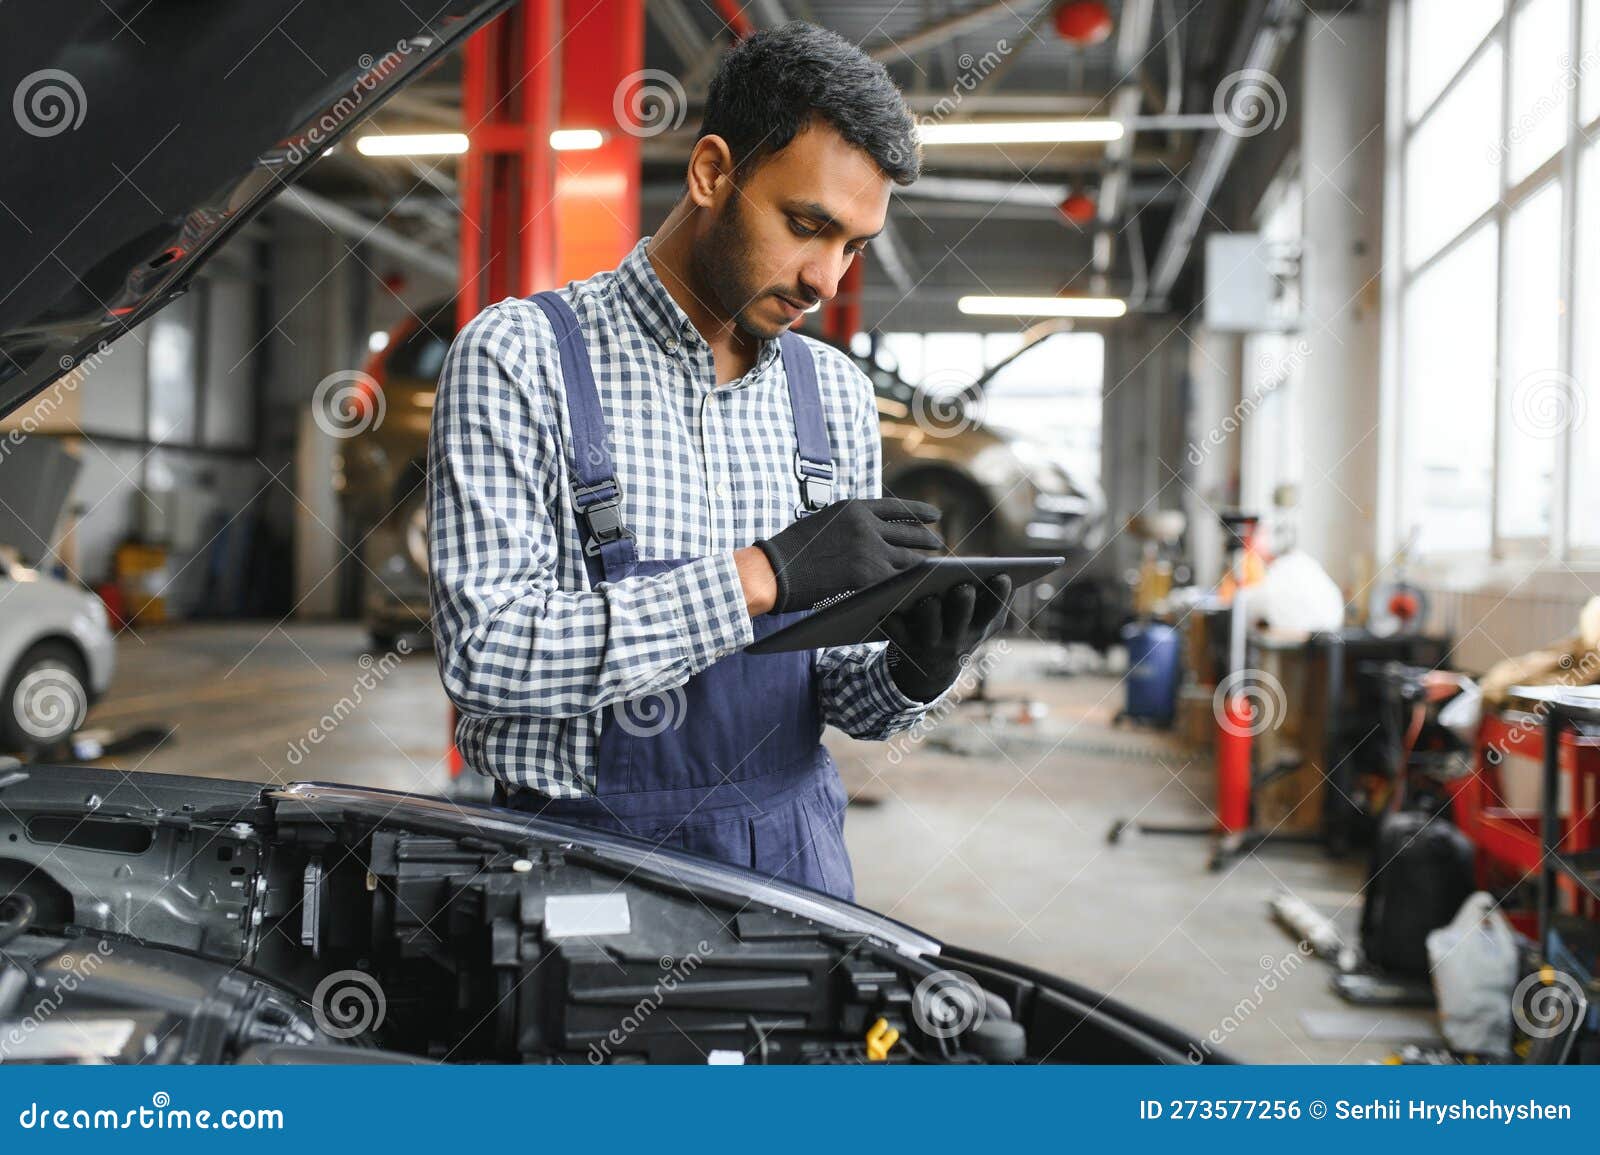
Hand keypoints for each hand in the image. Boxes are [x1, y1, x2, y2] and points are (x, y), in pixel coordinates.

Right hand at [754, 498, 942, 613]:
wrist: (774, 570)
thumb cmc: (792, 551)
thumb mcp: (825, 522)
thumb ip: (852, 524)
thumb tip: (876, 533)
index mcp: (855, 508)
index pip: (898, 508)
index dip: (920, 513)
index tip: (936, 517)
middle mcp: (866, 524)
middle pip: (909, 534)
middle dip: (927, 543)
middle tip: (940, 548)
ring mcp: (869, 549)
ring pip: (910, 560)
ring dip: (924, 569)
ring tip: (936, 573)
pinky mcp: (867, 575)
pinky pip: (899, 581)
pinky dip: (911, 587)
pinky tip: (920, 592)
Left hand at [882, 576, 1011, 701]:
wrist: (929, 671)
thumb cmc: (960, 632)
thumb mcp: (982, 623)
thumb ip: (994, 602)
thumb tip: (1005, 574)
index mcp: (978, 626)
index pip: (993, 610)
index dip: (998, 595)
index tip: (1001, 576)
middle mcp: (957, 638)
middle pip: (961, 618)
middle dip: (963, 603)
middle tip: (963, 587)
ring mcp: (930, 643)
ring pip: (930, 628)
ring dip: (929, 613)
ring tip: (928, 598)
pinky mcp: (904, 645)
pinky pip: (896, 634)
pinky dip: (893, 623)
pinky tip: (888, 612)